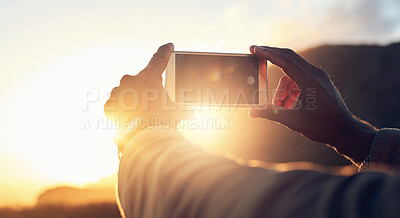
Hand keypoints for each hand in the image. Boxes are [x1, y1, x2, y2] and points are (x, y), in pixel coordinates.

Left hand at [104, 43, 191, 128]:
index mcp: (149, 76)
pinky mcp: (110, 106)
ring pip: (126, 90)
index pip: (159, 58)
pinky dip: (123, 108)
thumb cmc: (162, 121)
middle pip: (141, 78)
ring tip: (142, 111)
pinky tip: (130, 116)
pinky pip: (116, 103)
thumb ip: (183, 109)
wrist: (142, 138)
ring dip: (134, 97)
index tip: (169, 46)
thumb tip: (190, 112)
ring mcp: (118, 92)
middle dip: (148, 87)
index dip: (166, 51)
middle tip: (154, 98)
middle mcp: (131, 80)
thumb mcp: (177, 113)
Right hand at [248, 45, 376, 162]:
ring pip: (291, 74)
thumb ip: (270, 113)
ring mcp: (318, 77)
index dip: (267, 53)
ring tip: (281, 107)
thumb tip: (252, 112)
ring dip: (282, 88)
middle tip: (255, 53)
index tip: (254, 48)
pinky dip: (290, 90)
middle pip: (288, 57)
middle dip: (271, 56)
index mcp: (309, 80)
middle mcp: (315, 74)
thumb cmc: (322, 126)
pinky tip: (290, 106)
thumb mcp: (292, 120)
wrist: (346, 131)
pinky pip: (299, 79)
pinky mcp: (319, 82)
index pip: (284, 60)